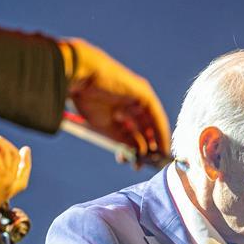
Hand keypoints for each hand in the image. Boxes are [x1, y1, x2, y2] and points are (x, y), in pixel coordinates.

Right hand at [64, 38, 170, 166]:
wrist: (83, 77)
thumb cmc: (87, 98)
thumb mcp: (105, 125)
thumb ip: (122, 138)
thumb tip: (136, 152)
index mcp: (119, 107)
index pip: (133, 130)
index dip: (135, 147)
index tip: (136, 163)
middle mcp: (132, 102)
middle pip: (144, 129)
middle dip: (145, 148)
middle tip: (143, 166)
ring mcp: (140, 98)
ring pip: (152, 125)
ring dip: (153, 144)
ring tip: (151, 162)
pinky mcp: (146, 96)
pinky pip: (156, 118)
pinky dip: (160, 133)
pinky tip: (161, 148)